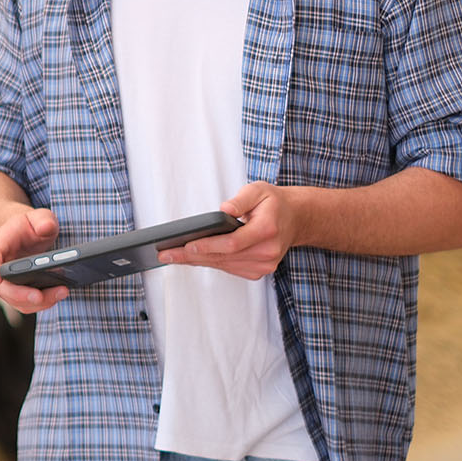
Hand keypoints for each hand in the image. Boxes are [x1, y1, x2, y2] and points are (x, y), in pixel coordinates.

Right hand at [0, 206, 68, 313]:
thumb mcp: (38, 217)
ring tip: (61, 292)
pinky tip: (59, 294)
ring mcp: (7, 284)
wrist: (27, 236)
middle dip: (21, 294)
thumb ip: (43, 219)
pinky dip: (43, 303)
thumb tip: (46, 227)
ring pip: (16, 300)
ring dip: (37, 302)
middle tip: (39, 295)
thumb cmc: (30, 226)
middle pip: (2, 287)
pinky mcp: (19, 293)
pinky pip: (27, 304)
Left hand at [156, 182, 299, 280]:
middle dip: (192, 256)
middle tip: (165, 254)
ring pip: (224, 265)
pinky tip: (191, 258)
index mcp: (267, 230)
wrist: (295, 219)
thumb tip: (224, 210)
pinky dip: (210, 262)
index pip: (233, 243)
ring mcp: (264, 265)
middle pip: (224, 257)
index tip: (187, 246)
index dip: (208, 246)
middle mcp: (267, 252)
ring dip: (197, 261)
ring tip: (171, 256)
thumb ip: (241, 199)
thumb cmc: (274, 203)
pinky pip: (229, 268)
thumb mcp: (259, 190)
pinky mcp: (259, 271)